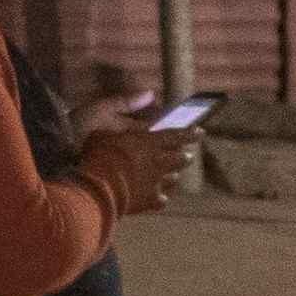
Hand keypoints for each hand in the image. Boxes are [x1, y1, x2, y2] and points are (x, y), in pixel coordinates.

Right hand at [77, 93, 196, 217]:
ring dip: (172, 174)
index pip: (176, 134)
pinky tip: (157, 197)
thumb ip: (125, 104)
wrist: (95, 188)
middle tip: (186, 155)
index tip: (201, 132)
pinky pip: (162, 200)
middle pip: (180, 159)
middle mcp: (158, 162)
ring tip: (171, 174)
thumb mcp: (102, 117)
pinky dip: (160, 196)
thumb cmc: (96, 151)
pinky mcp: (148, 202)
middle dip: (184, 155)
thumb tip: (149, 94)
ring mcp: (155, 183)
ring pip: (173, 178)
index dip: (190, 133)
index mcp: (149, 141)